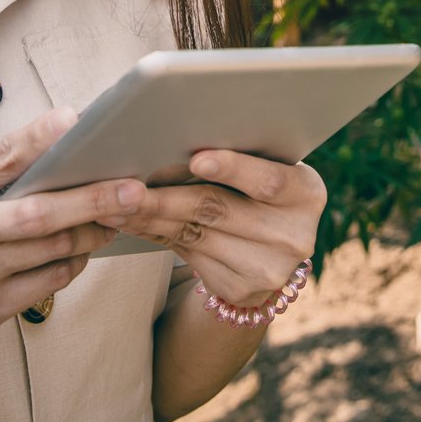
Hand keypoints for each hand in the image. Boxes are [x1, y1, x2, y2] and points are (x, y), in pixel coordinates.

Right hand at [0, 107, 143, 367]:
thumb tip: (24, 138)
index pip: (1, 156)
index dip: (42, 137)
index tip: (78, 121)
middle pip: (40, 210)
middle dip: (93, 197)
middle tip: (134, 187)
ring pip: (52, 248)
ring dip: (92, 230)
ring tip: (120, 213)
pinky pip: (47, 281)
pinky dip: (73, 264)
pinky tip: (85, 249)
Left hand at [108, 150, 325, 308]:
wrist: (271, 252)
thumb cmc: (258, 189)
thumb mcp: (265, 169)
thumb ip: (241, 153)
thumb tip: (176, 130)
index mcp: (307, 193)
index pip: (269, 180)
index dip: (234, 168)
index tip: (197, 157)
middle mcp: (294, 236)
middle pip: (219, 209)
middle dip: (166, 195)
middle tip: (124, 184)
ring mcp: (269, 270)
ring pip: (194, 234)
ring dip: (148, 217)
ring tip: (113, 201)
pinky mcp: (240, 290)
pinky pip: (185, 254)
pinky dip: (153, 235)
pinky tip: (129, 222)